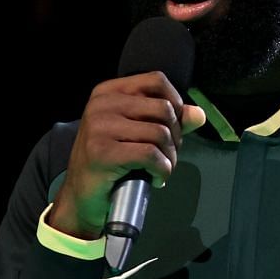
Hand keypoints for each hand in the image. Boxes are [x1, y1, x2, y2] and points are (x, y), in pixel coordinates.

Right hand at [49, 72, 206, 239]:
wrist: (81, 197)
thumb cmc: (110, 164)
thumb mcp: (137, 135)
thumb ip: (167, 121)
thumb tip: (198, 115)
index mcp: (108, 93)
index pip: (156, 81)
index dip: (176, 103)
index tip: (173, 128)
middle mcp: (101, 105)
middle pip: (163, 109)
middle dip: (176, 137)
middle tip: (167, 156)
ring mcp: (99, 127)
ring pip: (160, 133)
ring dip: (170, 158)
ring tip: (161, 170)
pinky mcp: (102, 152)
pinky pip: (150, 155)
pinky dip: (162, 170)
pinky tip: (156, 179)